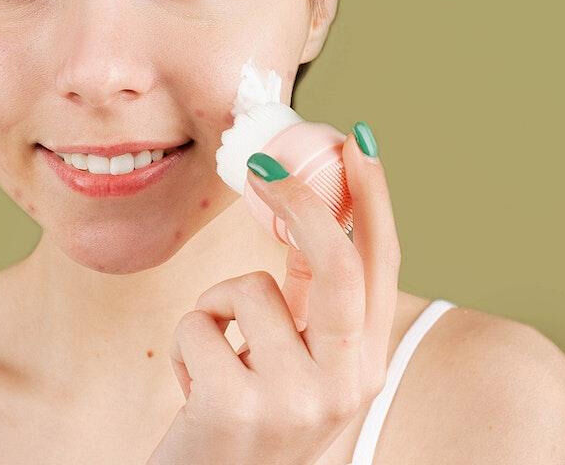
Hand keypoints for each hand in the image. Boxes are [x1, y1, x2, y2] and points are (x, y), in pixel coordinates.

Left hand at [147, 130, 400, 464]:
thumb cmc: (246, 419)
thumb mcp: (295, 364)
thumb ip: (306, 303)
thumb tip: (301, 213)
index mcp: (362, 366)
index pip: (379, 267)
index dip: (371, 200)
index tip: (355, 144)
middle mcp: (344, 386)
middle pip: (336, 264)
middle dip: (300, 201)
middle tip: (262, 164)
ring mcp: (294, 401)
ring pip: (247, 289)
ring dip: (215, 308)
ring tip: (216, 356)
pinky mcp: (236, 409)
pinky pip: (198, 324)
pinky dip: (185, 344)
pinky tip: (194, 387)